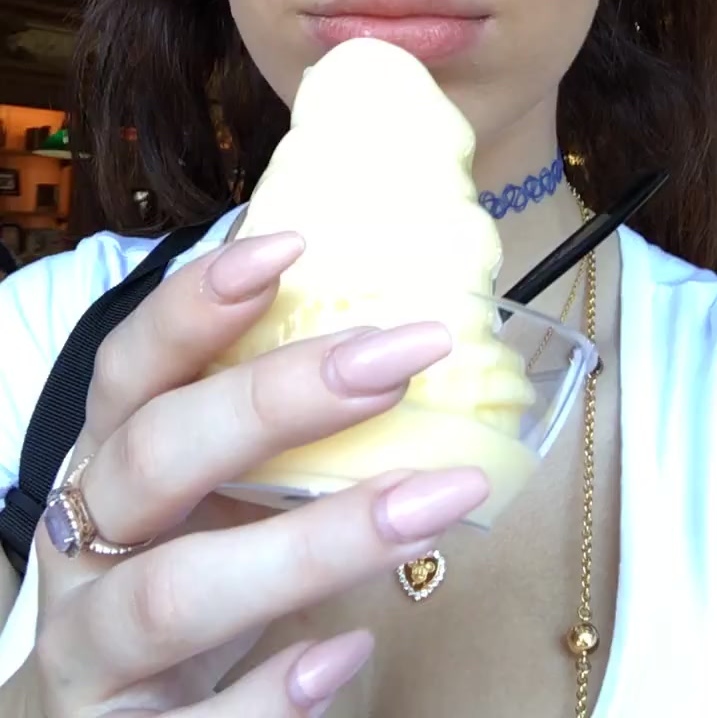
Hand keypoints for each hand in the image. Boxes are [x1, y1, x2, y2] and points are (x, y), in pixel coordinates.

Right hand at [31, 231, 488, 715]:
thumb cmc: (178, 573)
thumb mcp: (209, 493)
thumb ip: (275, 435)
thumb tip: (398, 336)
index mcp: (105, 461)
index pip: (131, 366)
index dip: (196, 304)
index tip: (290, 245)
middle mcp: (84, 544)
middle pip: (153, 457)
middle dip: (272, 401)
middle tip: (398, 360)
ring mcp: (91, 650)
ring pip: (171, 593)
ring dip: (310, 546)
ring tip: (430, 502)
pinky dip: (270, 698)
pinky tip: (346, 655)